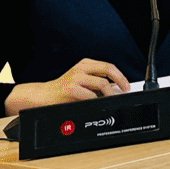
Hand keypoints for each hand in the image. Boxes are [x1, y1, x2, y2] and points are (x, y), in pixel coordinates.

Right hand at [4, 59, 129, 114]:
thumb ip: (96, 82)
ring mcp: (75, 78)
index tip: (126, 85)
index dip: (120, 75)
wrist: (43, 96)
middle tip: (124, 90)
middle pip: (108, 69)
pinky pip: (90, 95)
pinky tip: (97, 104)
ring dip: (109, 93)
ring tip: (111, 100)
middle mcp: (81, 68)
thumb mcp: (81, 81)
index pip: (108, 66)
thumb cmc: (63, 90)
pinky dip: (97, 100)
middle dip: (120, 80)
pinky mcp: (70, 89)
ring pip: (101, 83)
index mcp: (85, 64)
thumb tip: (116, 89)